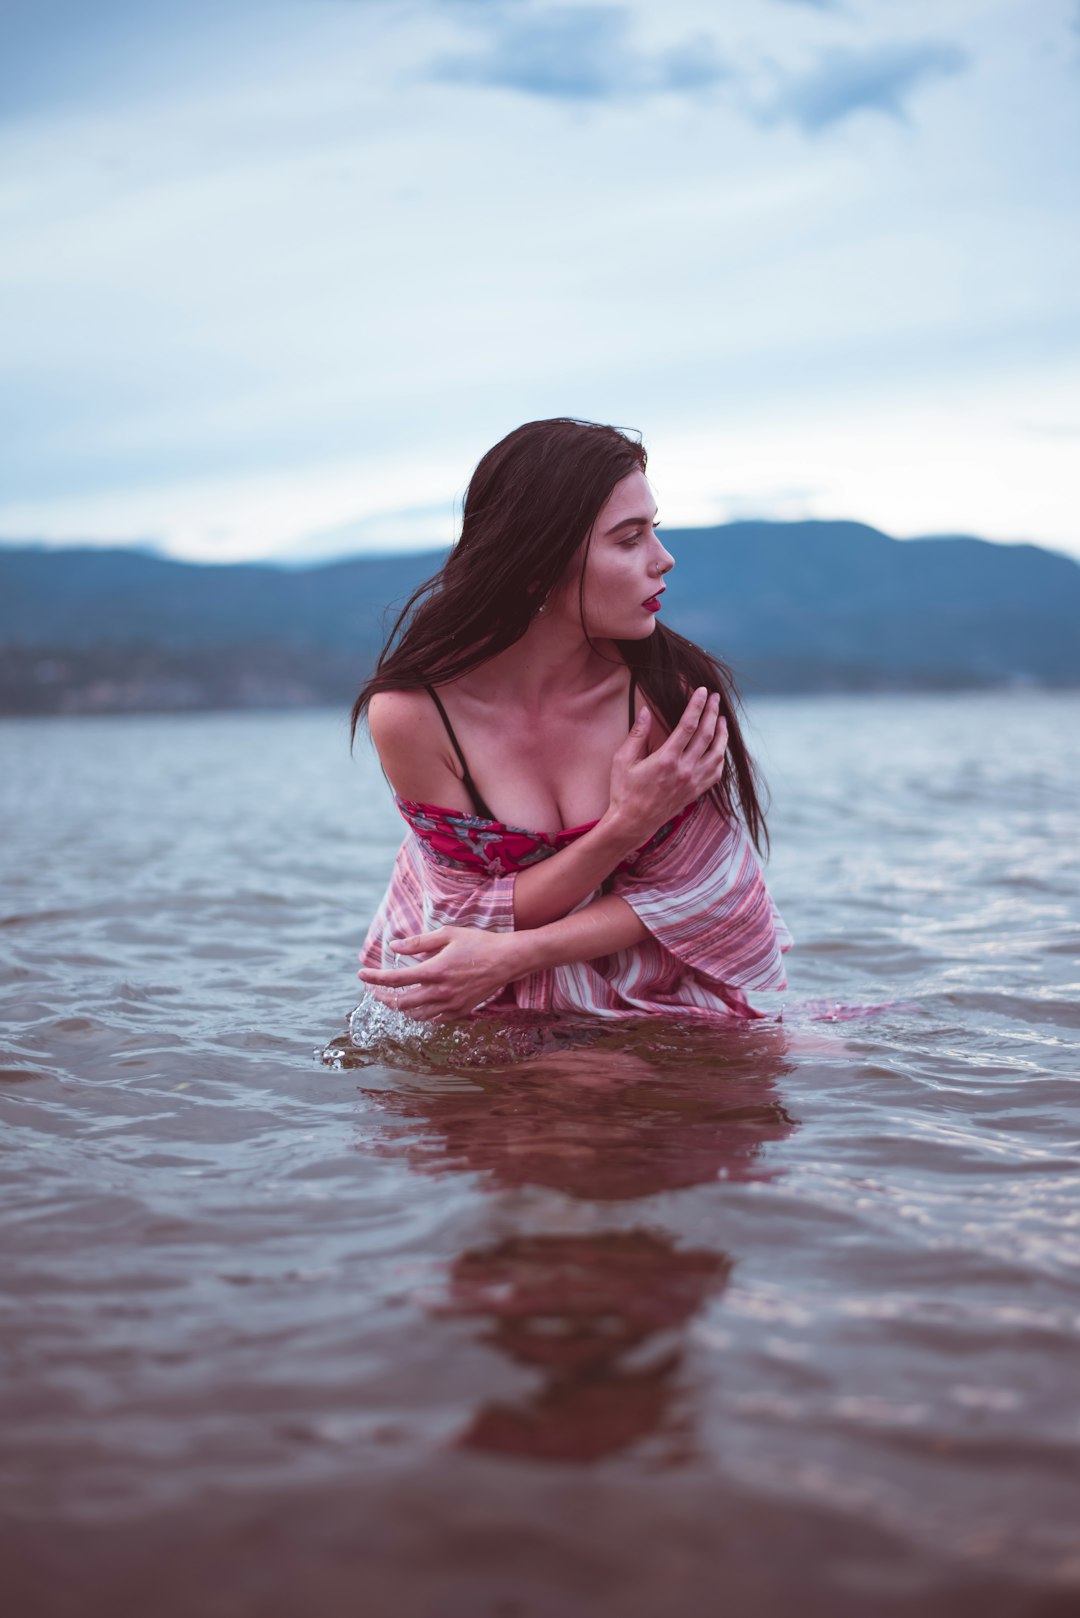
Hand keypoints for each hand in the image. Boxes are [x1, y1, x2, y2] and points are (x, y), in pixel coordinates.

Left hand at [358, 926, 526, 1020]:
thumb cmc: (478, 943)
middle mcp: (440, 992)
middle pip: (400, 1002)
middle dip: (382, 997)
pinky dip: (420, 1013)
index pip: (395, 979)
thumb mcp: (447, 935)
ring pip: (415, 1014)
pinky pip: (433, 1019)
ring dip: (400, 1006)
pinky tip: (417, 1004)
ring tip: (393, 997)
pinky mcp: (460, 1011)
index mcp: (434, 971)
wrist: (507, 960)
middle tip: (373, 990)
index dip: (374, 978)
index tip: (361, 975)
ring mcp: (451, 1005)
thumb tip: (394, 945)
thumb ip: (418, 942)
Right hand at [605, 687, 726, 844]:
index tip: (702, 691)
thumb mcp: (623, 760)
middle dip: (713, 713)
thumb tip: (645, 711)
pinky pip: (716, 772)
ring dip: (722, 734)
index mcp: (667, 759)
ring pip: (717, 753)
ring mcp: (693, 782)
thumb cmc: (624, 791)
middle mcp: (684, 770)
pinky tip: (720, 748)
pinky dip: (721, 757)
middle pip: (707, 735)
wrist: (632, 823)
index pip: (688, 725)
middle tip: (715, 698)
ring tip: (722, 719)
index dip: (697, 705)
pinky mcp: (696, 792)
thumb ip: (636, 734)